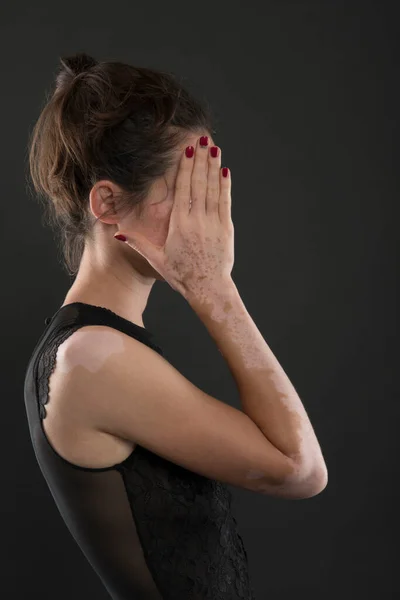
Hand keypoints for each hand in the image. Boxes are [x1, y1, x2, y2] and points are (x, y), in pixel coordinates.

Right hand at [114, 136, 233, 298]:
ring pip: (213, 189)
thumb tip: (118, 233)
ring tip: (214, 149)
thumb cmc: (181, 275)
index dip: (186, 167)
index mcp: (179, 224)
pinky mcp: (226, 228)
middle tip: (203, 139)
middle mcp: (197, 220)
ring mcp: (214, 223)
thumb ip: (139, 243)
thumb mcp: (157, 260)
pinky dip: (225, 185)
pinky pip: (225, 202)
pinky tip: (224, 171)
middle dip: (201, 159)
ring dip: (214, 167)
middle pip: (199, 183)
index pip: (183, 189)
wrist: (209, 288)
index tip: (188, 150)